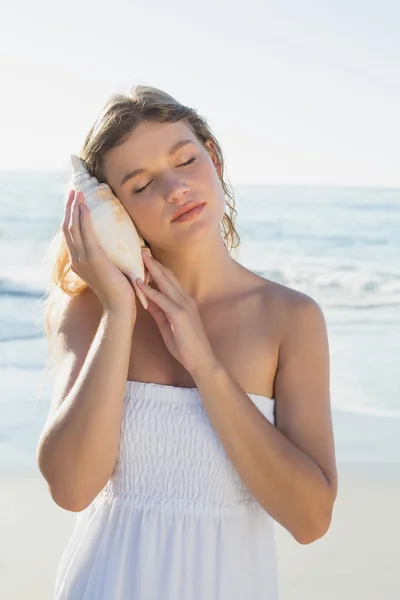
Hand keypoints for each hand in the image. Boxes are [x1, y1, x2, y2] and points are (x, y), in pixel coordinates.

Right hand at [63, 189, 139, 316]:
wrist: (119, 306)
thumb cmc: (119, 290)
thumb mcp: (108, 270)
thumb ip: (106, 258)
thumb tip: (116, 244)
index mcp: (78, 263)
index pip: (71, 235)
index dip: (71, 217)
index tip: (74, 203)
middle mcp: (76, 260)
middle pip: (68, 228)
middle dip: (70, 208)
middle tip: (73, 191)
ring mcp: (83, 259)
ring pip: (74, 227)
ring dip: (75, 208)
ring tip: (78, 192)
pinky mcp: (93, 258)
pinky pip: (86, 233)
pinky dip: (84, 218)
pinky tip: (84, 206)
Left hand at [136, 250, 217, 375]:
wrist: (200, 360)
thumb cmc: (185, 346)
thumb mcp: (167, 325)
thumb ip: (158, 311)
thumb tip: (146, 300)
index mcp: (184, 301)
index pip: (170, 280)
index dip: (158, 268)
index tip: (146, 259)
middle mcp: (185, 300)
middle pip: (168, 276)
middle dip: (154, 263)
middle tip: (142, 249)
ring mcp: (184, 306)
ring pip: (165, 283)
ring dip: (152, 270)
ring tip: (140, 257)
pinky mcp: (180, 315)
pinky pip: (162, 299)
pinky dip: (149, 290)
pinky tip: (139, 282)